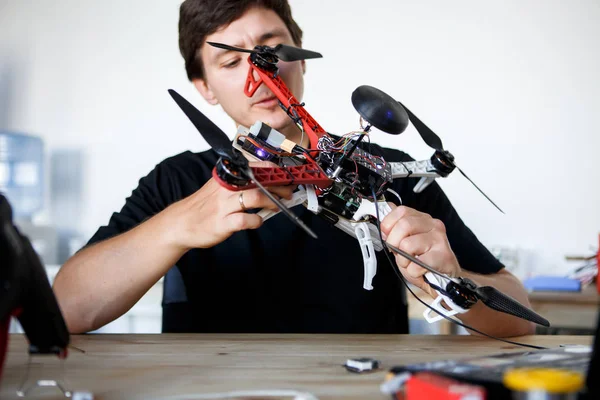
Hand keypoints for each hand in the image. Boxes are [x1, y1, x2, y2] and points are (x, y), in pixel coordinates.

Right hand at [162, 161, 295, 249]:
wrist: (180, 224)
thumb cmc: (205, 206)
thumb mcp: (221, 188)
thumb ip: (241, 184)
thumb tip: (268, 184)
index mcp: (227, 176)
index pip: (256, 167)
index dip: (276, 172)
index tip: (289, 177)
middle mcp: (226, 188)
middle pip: (260, 181)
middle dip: (280, 187)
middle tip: (289, 193)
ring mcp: (224, 205)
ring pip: (255, 197)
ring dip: (272, 202)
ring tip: (278, 206)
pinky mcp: (222, 222)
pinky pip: (245, 220)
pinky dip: (257, 221)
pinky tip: (257, 221)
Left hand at [380, 205, 460, 296]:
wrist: (443, 279)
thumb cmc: (423, 260)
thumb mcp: (405, 242)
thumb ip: (395, 231)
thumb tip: (382, 224)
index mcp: (423, 219)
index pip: (401, 211)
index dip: (388, 224)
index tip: (387, 236)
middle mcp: (433, 225)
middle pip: (403, 225)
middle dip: (393, 243)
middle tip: (397, 253)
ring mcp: (439, 239)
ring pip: (407, 245)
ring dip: (403, 260)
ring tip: (411, 264)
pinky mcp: (443, 256)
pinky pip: (416, 264)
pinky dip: (413, 272)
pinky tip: (419, 271)